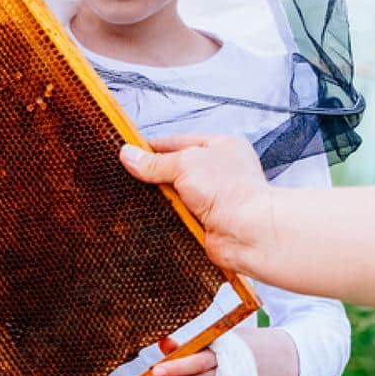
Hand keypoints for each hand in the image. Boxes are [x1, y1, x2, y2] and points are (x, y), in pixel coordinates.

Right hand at [119, 134, 274, 273]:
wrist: (248, 233)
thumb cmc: (231, 192)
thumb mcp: (185, 164)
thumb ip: (155, 162)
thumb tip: (128, 155)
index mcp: (219, 147)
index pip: (177, 142)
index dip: (151, 147)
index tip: (128, 152)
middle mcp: (217, 172)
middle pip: (173, 169)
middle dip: (152, 174)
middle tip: (126, 176)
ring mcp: (211, 198)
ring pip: (173, 194)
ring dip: (158, 198)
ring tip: (133, 197)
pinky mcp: (204, 222)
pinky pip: (176, 216)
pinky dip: (164, 217)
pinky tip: (148, 216)